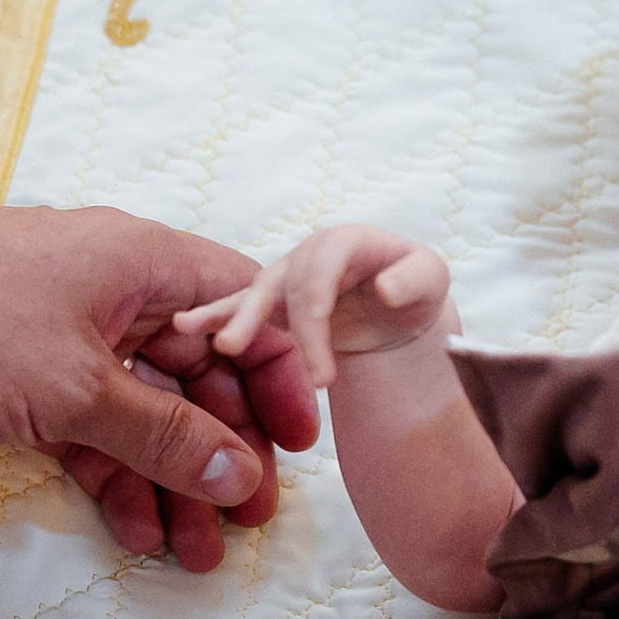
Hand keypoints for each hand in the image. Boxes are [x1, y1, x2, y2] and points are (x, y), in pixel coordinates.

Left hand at [0, 175, 321, 573]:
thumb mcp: (72, 386)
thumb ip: (162, 434)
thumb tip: (240, 476)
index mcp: (140, 262)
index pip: (243, 311)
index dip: (277, 375)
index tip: (298, 446)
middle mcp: (112, 294)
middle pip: (199, 370)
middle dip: (226, 446)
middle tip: (249, 519)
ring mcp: (64, 339)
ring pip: (144, 411)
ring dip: (172, 478)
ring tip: (197, 552)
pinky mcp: (18, 380)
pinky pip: (90, 431)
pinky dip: (113, 477)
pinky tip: (134, 531)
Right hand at [177, 223, 452, 390]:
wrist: (398, 305)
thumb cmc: (414, 288)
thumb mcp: (431, 279)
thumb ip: (415, 280)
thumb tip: (386, 289)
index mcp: (345, 241)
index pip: (321, 272)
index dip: (315, 321)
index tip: (323, 377)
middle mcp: (309, 255)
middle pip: (285, 286)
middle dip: (275, 327)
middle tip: (263, 364)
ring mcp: (287, 276)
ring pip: (256, 294)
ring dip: (234, 319)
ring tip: (220, 344)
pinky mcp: (272, 300)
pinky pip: (239, 306)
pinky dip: (214, 315)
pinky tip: (187, 326)